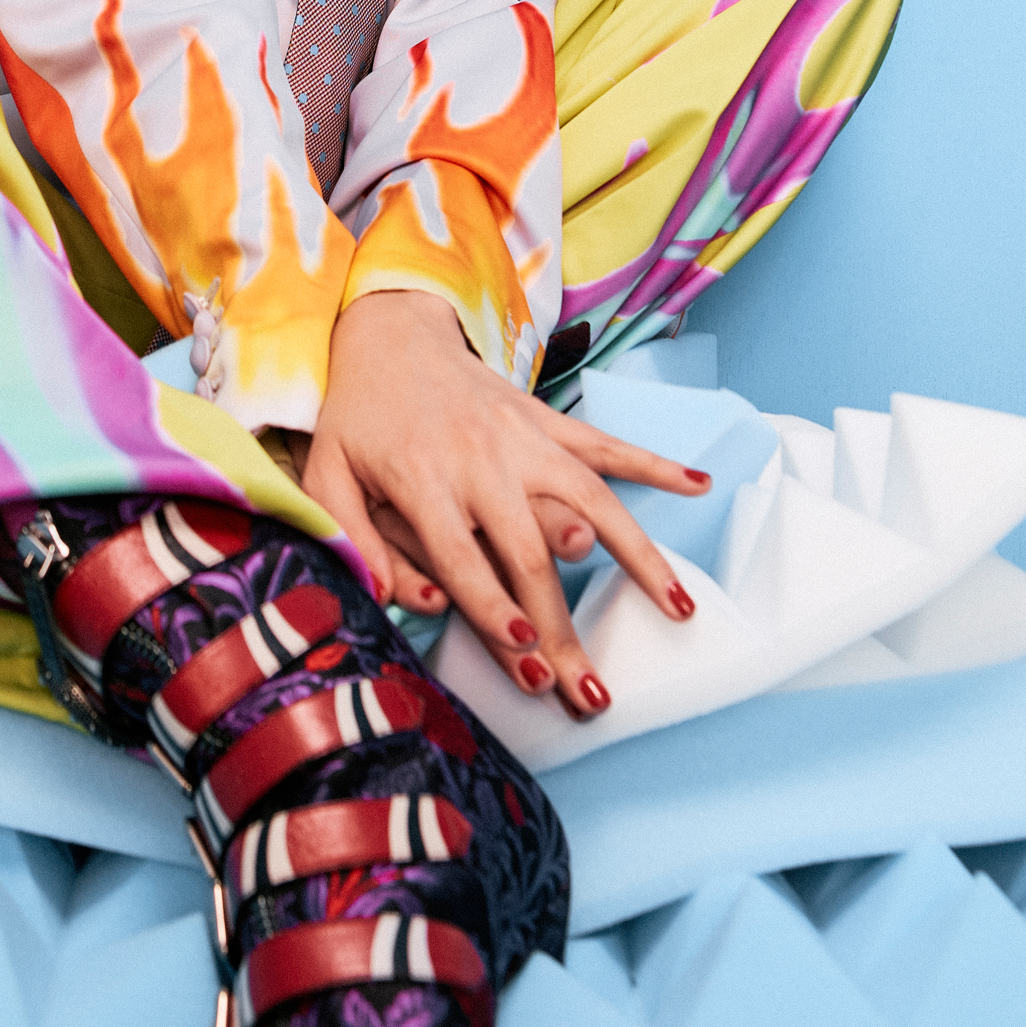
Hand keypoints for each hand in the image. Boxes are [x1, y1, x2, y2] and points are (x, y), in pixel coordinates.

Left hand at [298, 290, 709, 716]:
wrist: (389, 333)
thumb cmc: (358, 417)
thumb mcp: (328, 473)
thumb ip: (353, 536)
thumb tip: (397, 598)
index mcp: (422, 479)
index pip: (461, 558)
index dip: (492, 610)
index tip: (526, 658)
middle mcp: (481, 460)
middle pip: (530, 553)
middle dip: (562, 628)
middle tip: (591, 693)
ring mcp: (522, 438)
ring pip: (591, 501)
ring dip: (638, 556)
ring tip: (679, 609)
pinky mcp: (546, 419)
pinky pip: (607, 445)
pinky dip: (654, 464)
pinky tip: (697, 485)